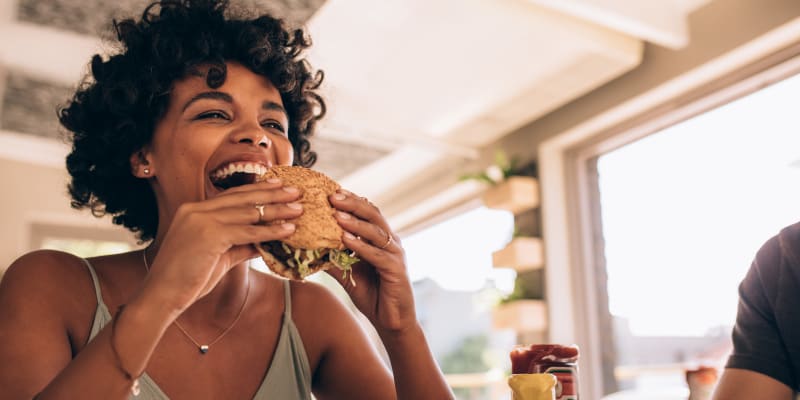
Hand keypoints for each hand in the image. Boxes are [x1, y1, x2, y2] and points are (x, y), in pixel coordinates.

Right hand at [141, 180, 302, 312]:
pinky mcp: (209, 235)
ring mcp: (201, 220)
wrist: (162, 296)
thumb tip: (264, 242)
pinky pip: (248, 231)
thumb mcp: (218, 256)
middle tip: (296, 191)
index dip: (257, 190)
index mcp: (193, 210)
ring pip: (248, 212)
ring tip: (299, 209)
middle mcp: (196, 210)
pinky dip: (270, 231)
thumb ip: (240, 245)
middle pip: (242, 198)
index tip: (278, 185)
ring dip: (277, 210)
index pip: (231, 195)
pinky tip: (288, 230)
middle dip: (272, 193)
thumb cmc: (187, 279)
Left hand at [327, 190, 415, 333]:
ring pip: (375, 232)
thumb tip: (309, 247)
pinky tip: (345, 239)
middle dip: (352, 204)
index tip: (330, 191)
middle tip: (332, 195)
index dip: (351, 200)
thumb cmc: (372, 294)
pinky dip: (361, 246)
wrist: (391, 321)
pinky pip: (377, 254)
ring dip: (355, 222)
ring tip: (337, 214)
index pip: (367, 212)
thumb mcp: (348, 273)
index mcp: (381, 239)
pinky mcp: (396, 270)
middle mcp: (391, 242)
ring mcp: (395, 254)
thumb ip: (334, 258)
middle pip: (373, 214)